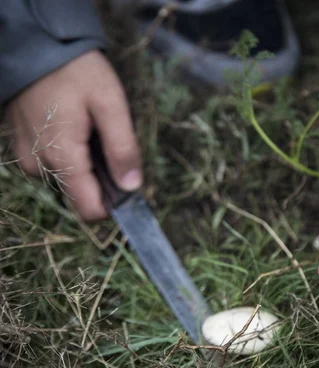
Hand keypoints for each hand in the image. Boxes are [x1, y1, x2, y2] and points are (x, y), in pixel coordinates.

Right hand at [5, 50, 141, 219]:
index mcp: (63, 158)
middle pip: (81, 194)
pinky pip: (54, 162)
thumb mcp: (111, 105)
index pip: (89, 209)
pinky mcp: (24, 146)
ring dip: (87, 162)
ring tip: (91, 127)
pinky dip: (71, 151)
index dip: (114, 203)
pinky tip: (76, 125)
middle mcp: (40, 165)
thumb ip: (123, 148)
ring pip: (69, 177)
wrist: (35, 44)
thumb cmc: (76, 72)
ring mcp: (28, 156)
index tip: (128, 184)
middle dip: (102, 177)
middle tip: (109, 140)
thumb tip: (132, 186)